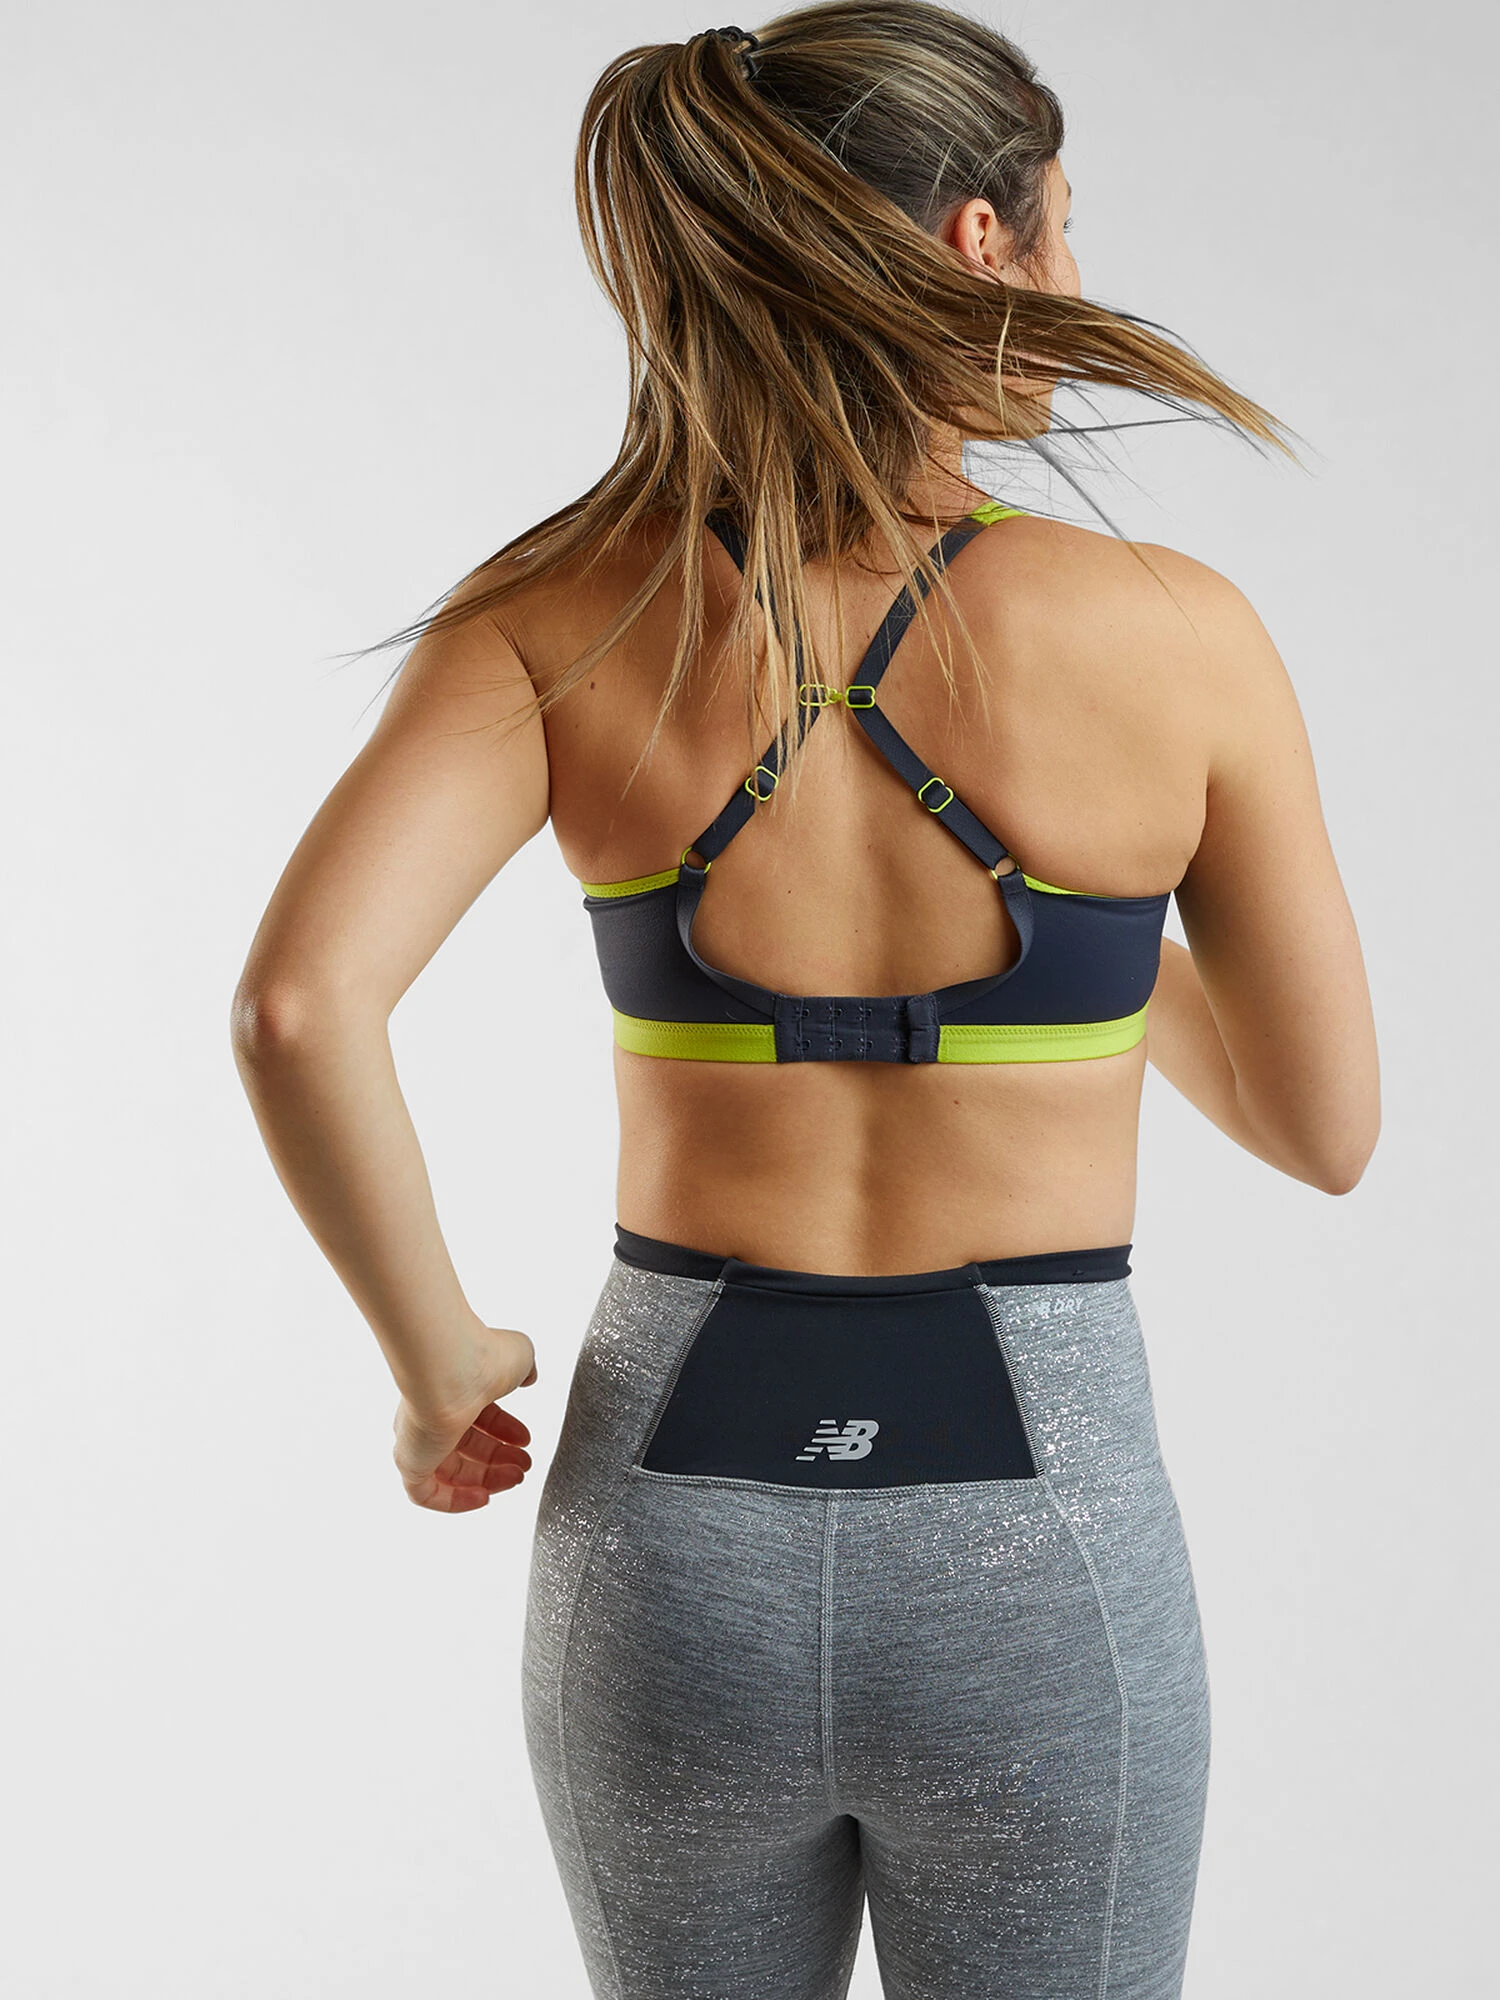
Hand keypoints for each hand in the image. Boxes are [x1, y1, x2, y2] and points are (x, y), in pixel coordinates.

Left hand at [392, 1324, 537, 1513]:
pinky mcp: (409, 1463)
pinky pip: (427, 1494)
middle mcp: (431, 1414)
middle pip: (466, 1448)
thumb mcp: (519, 1358)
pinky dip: (455, 1501)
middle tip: (525, 1465)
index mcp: (453, 1389)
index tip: (526, 1440)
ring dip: (487, 1479)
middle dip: (499, 1458)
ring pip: (451, 1472)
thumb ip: (525, 1369)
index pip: (477, 1418)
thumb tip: (528, 1377)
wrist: (450, 1366)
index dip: (504, 1431)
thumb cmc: (482, 1356)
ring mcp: (418, 1440)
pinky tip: (483, 1498)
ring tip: (516, 1478)